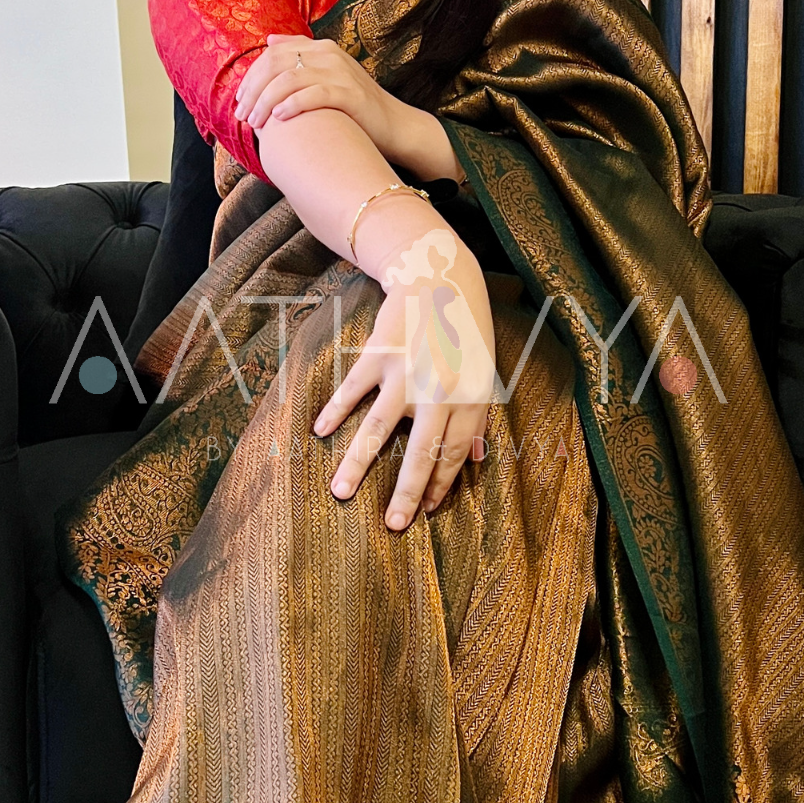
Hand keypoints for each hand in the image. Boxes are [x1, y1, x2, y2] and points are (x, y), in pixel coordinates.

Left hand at [235, 35, 403, 155]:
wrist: (394, 126)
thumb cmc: (353, 107)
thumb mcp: (326, 75)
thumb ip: (299, 57)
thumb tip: (269, 41)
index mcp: (320, 48)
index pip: (272, 54)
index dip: (251, 76)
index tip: (240, 101)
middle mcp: (329, 55)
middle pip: (276, 64)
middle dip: (254, 90)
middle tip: (243, 115)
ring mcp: (341, 73)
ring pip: (289, 79)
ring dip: (266, 101)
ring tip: (256, 122)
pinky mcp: (351, 94)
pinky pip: (314, 94)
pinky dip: (292, 105)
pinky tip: (279, 118)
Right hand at [312, 225, 494, 530]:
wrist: (440, 276)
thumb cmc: (464, 330)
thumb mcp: (483, 372)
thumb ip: (476, 416)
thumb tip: (473, 461)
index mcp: (470, 397)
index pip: (453, 453)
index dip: (439, 484)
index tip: (425, 511)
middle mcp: (439, 390)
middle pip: (421, 451)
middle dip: (407, 492)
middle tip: (393, 526)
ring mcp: (406, 372)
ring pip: (379, 428)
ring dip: (358, 463)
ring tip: (340, 493)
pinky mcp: (379, 354)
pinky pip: (353, 390)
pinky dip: (335, 410)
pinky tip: (320, 432)